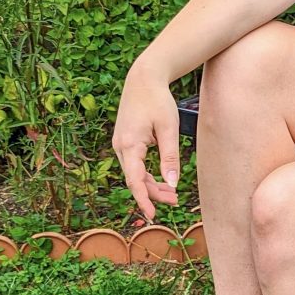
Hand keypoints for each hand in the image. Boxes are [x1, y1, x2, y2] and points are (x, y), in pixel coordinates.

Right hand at [112, 66, 181, 221]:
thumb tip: (172, 183)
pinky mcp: (125, 141)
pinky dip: (146, 173)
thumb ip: (170, 157)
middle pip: (135, 179)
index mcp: (130, 144)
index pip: (134, 180)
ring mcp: (120, 144)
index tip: (152, 215)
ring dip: (151, 184)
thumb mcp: (169, 128)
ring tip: (172, 194)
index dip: (143, 199)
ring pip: (134, 172)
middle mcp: (120, 147)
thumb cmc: (158, 101)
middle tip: (174, 202)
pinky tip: (160, 179)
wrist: (143, 79)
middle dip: (153, 193)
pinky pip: (134, 164)